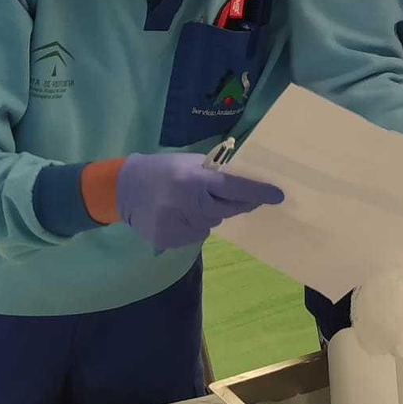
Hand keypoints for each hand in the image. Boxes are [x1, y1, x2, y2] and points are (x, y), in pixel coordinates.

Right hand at [115, 152, 284, 250]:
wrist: (125, 187)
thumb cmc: (166, 170)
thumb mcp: (192, 164)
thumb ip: (217, 176)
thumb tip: (250, 190)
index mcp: (194, 179)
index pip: (234, 187)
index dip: (257, 192)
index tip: (278, 196)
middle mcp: (186, 202)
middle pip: (227, 210)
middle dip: (233, 204)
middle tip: (219, 195)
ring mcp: (176, 224)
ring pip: (211, 225)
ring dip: (208, 215)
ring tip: (188, 202)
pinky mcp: (168, 239)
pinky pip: (196, 236)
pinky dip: (194, 226)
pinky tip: (178, 215)